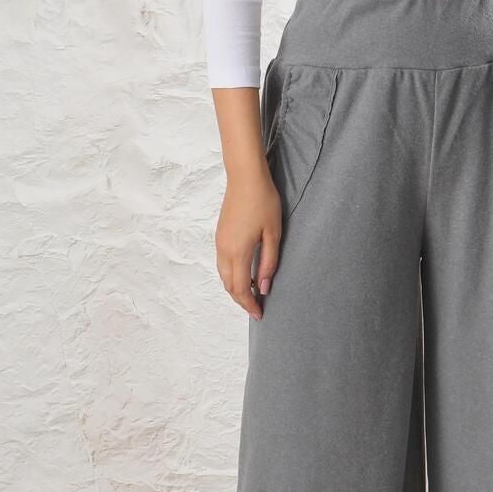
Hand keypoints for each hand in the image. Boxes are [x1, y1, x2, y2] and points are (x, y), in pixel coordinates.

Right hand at [215, 170, 282, 319]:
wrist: (245, 177)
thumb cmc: (263, 201)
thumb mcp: (273, 234)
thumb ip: (269, 262)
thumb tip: (265, 287)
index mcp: (238, 252)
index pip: (241, 289)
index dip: (250, 305)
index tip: (260, 314)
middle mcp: (224, 250)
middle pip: (229, 286)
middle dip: (242, 300)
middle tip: (257, 308)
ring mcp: (219, 242)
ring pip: (224, 275)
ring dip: (236, 288)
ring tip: (254, 293)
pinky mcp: (219, 235)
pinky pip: (223, 264)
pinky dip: (232, 275)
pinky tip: (246, 274)